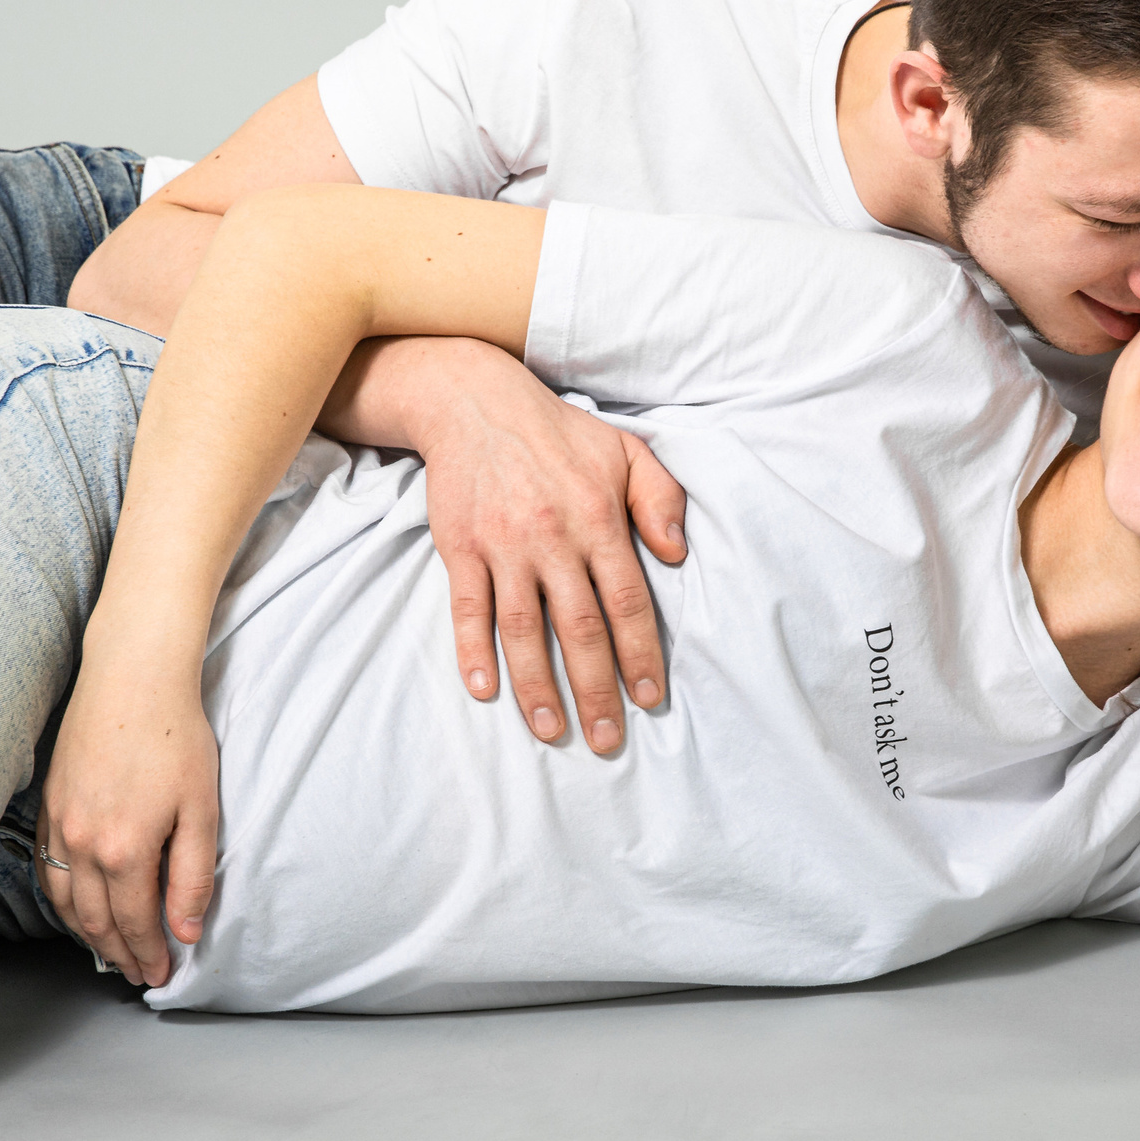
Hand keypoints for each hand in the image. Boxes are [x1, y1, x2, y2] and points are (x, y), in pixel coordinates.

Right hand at [35, 648, 219, 986]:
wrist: (132, 676)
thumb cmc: (175, 736)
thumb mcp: (200, 810)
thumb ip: (191, 877)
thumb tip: (187, 930)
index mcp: (123, 850)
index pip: (136, 923)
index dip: (150, 955)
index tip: (161, 975)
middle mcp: (81, 844)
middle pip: (97, 921)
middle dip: (120, 954)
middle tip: (138, 974)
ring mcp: (59, 824)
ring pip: (65, 902)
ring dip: (88, 934)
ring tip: (111, 952)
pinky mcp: (50, 804)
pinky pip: (47, 869)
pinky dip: (62, 900)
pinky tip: (76, 907)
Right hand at [414, 351, 688, 750]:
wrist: (474, 401)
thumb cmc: (559, 433)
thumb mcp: (626, 450)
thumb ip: (661, 499)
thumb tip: (679, 555)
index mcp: (598, 518)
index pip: (627, 601)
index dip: (641, 654)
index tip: (650, 697)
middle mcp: (553, 538)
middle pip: (580, 629)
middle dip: (596, 690)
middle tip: (608, 739)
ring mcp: (503, 545)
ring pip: (524, 630)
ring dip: (538, 687)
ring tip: (553, 730)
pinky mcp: (460, 547)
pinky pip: (468, 609)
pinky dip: (474, 652)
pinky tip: (486, 691)